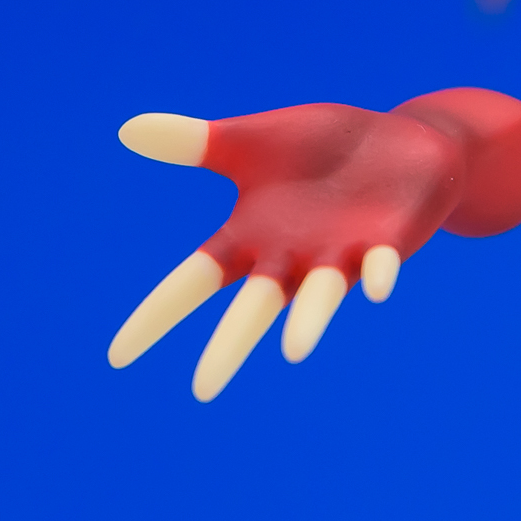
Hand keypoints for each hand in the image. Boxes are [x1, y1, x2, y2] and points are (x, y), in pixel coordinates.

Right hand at [108, 91, 520, 400]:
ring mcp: (341, 252)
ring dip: (309, 320)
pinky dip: (380, 273)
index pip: (194, 282)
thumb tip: (126, 130)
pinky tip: (379, 287)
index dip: (158, 315)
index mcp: (252, 237)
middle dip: (229, 345)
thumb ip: (196, 143)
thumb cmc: (322, 151)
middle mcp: (293, 256)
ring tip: (294, 351)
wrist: (401, 145)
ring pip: (321, 293)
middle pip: (254, 306)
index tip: (119, 356)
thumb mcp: (252, 141)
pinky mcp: (387, 239)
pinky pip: (383, 262)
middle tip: (202, 390)